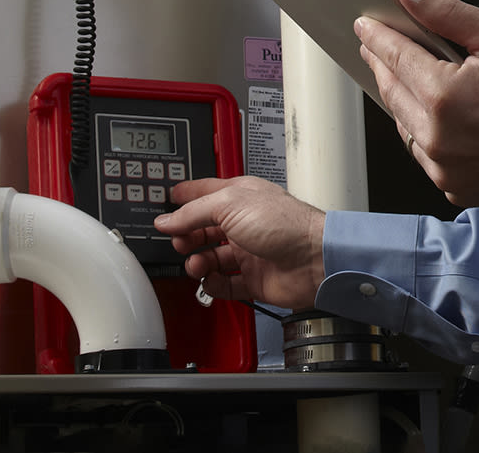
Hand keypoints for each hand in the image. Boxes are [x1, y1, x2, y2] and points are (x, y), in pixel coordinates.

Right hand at [154, 176, 324, 309]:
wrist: (314, 259)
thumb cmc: (285, 224)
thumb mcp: (230, 205)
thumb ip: (194, 212)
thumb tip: (167, 219)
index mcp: (240, 197)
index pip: (204, 193)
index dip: (184, 198)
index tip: (164, 204)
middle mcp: (244, 223)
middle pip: (204, 229)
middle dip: (187, 236)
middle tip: (180, 241)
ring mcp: (249, 252)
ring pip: (212, 258)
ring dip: (198, 262)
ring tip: (196, 264)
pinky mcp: (254, 279)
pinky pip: (225, 284)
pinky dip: (213, 285)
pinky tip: (210, 281)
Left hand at [357, 0, 478, 207]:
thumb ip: (448, 14)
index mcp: (444, 97)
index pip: (395, 56)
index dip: (377, 36)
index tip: (366, 25)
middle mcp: (438, 139)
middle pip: (392, 92)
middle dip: (383, 64)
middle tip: (378, 45)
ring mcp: (445, 170)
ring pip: (405, 126)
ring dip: (403, 99)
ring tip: (408, 76)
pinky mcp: (456, 189)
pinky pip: (426, 155)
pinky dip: (425, 132)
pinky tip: (436, 115)